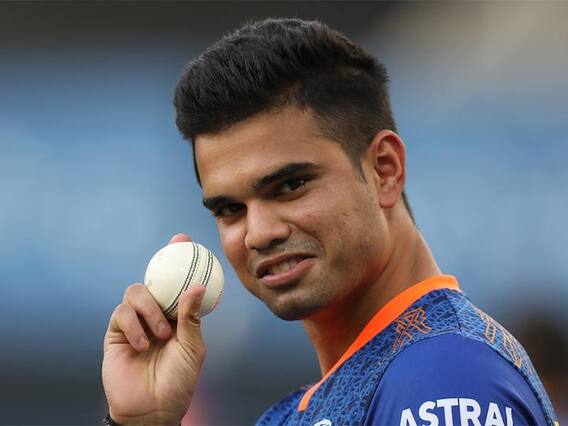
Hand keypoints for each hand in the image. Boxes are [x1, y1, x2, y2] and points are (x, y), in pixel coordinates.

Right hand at [102, 234, 205, 424]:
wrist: (153, 409)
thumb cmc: (178, 381)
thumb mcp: (192, 348)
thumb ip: (191, 318)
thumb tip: (197, 286)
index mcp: (176, 316)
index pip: (176, 284)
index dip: (178, 260)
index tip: (184, 240)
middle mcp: (155, 315)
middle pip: (152, 280)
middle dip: (161, 264)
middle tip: (174, 250)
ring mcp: (134, 323)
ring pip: (135, 292)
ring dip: (150, 309)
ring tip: (161, 334)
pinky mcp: (115, 333)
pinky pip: (121, 314)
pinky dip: (133, 326)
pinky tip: (142, 345)